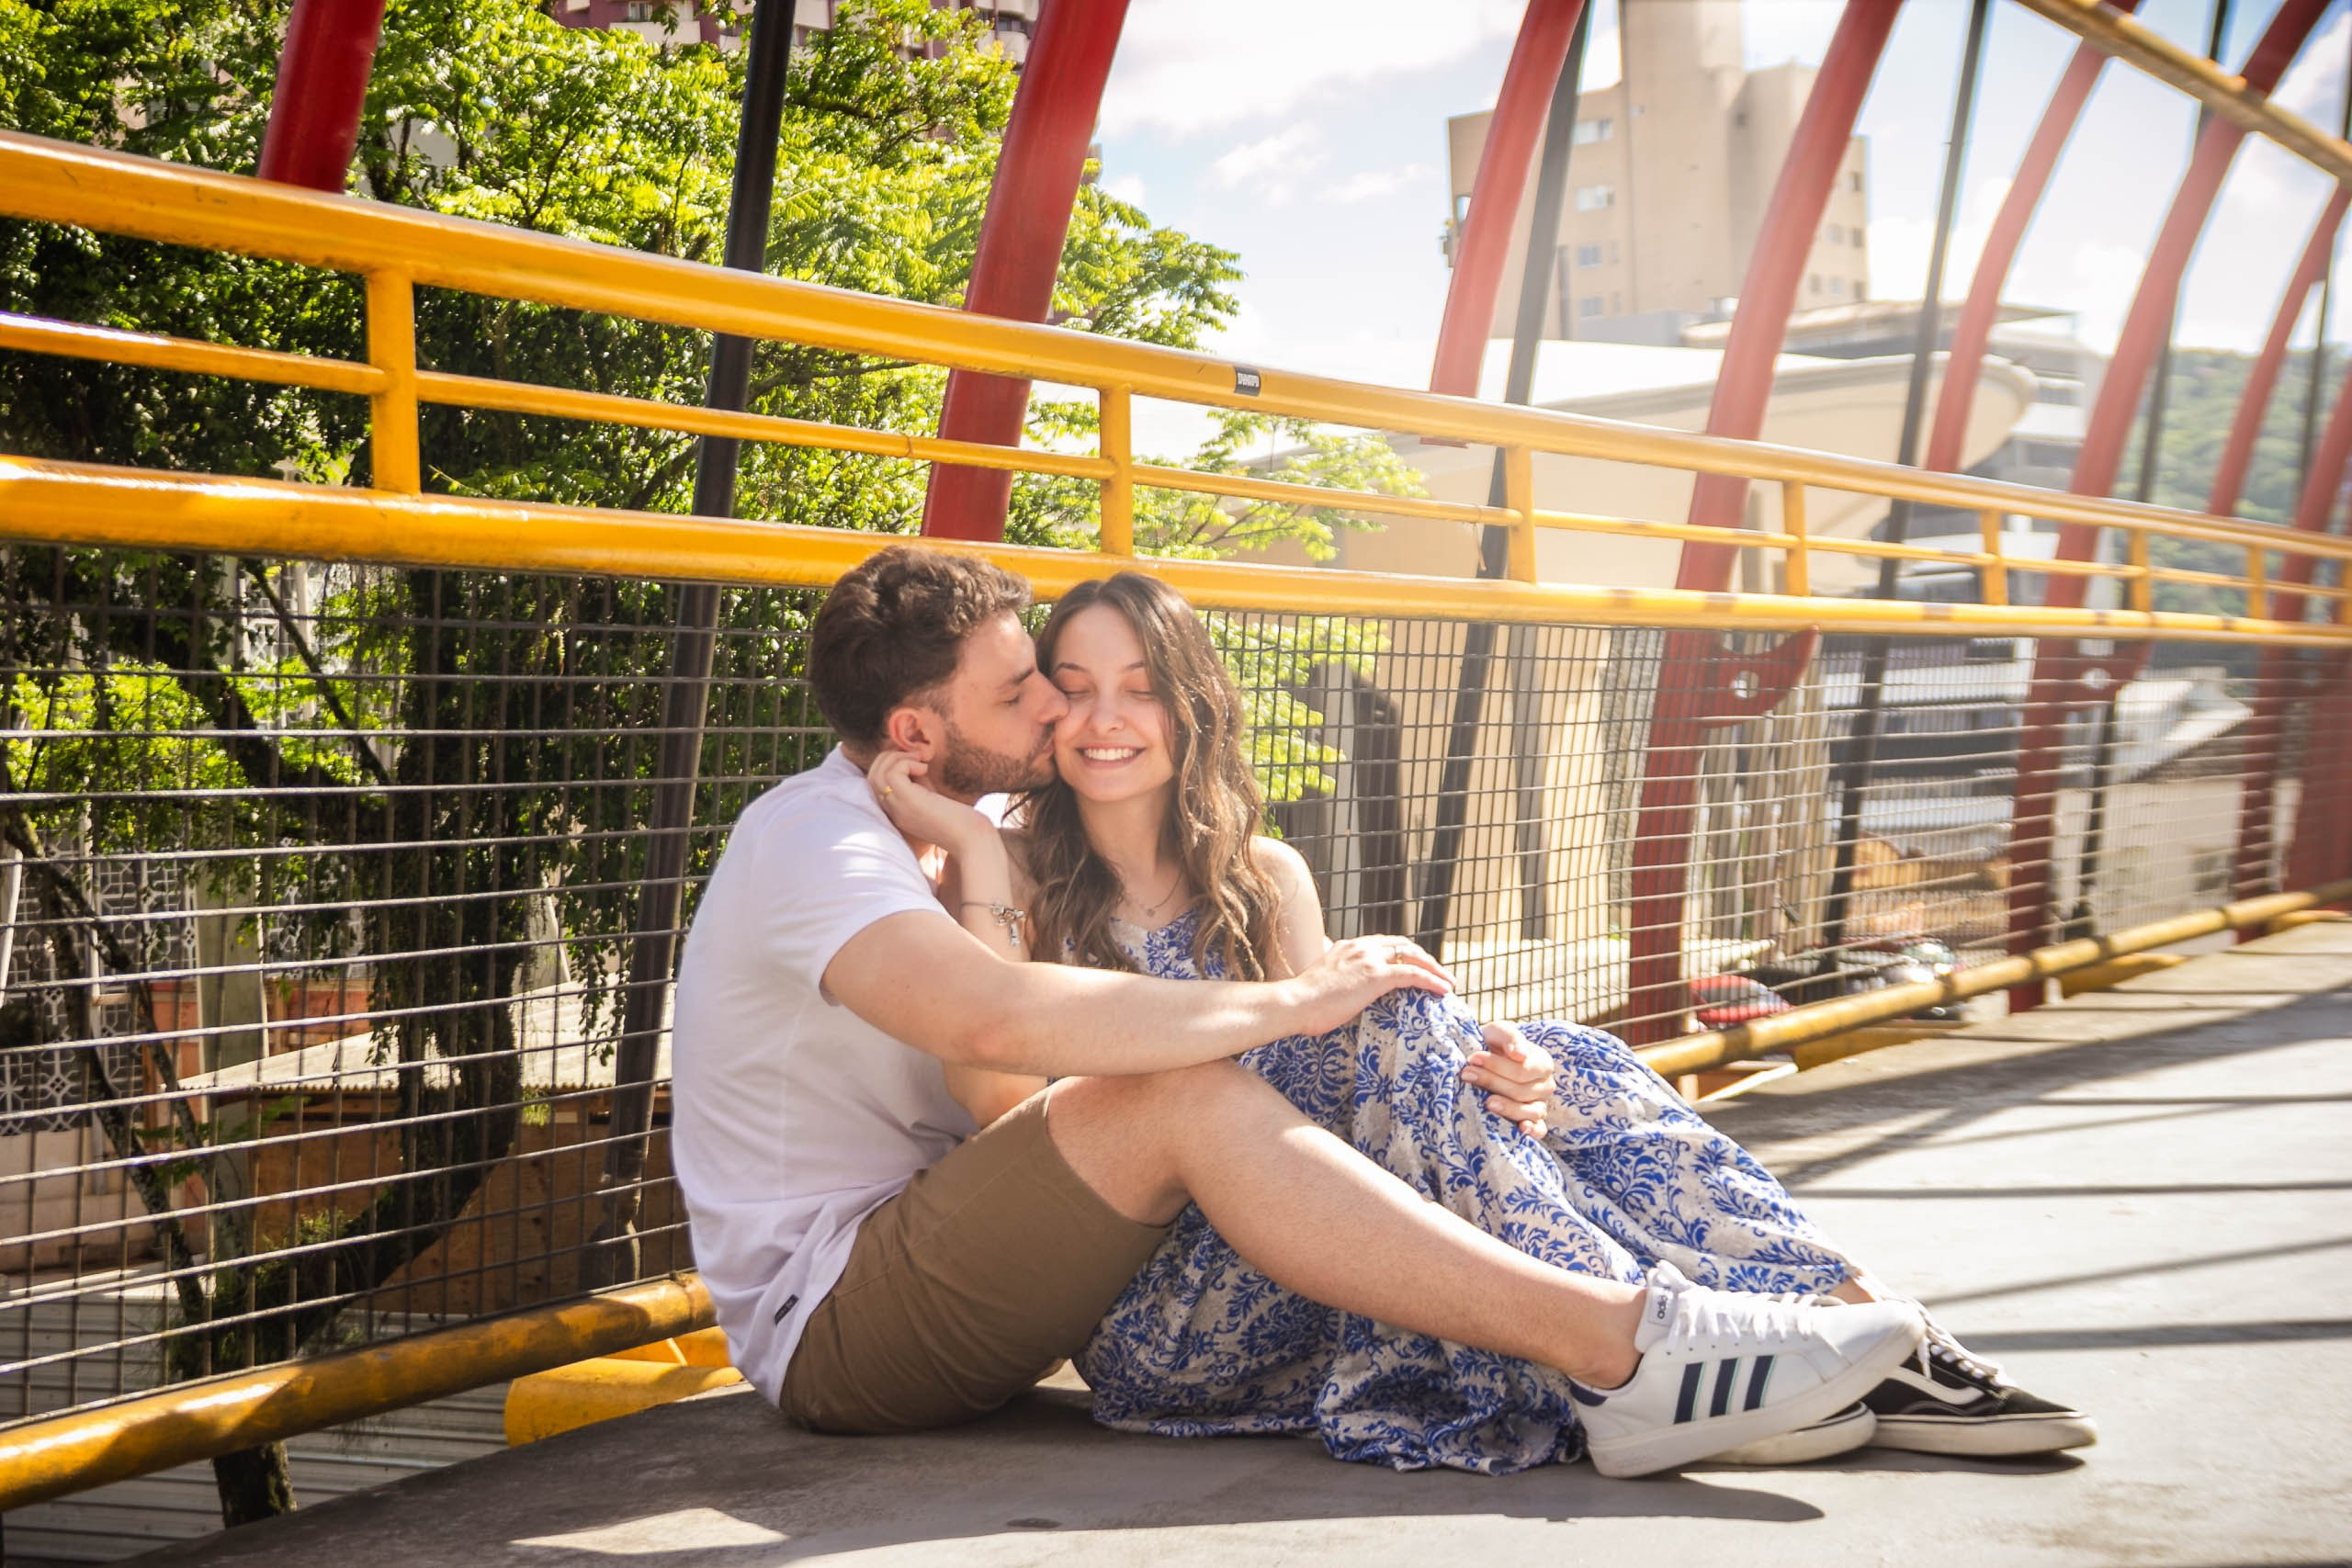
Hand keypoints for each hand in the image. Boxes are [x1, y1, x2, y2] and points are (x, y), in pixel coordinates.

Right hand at [866, 750, 994, 854]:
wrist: (972, 839)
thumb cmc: (960, 819)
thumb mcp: (931, 796)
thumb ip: (918, 781)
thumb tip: (913, 759)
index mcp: (897, 811)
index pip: (875, 783)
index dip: (890, 764)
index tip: (914, 759)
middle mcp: (893, 811)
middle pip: (872, 775)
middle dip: (891, 757)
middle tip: (917, 756)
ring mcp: (898, 807)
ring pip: (877, 772)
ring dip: (899, 757)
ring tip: (922, 761)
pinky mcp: (908, 801)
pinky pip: (893, 773)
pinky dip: (907, 762)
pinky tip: (925, 768)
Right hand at [1283, 935, 1454, 1037]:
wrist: (1293, 1004)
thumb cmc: (1301, 1003)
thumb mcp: (1318, 983)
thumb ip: (1331, 978)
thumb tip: (1331, 988)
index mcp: (1346, 947)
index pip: (1383, 943)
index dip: (1402, 953)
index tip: (1415, 965)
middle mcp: (1360, 947)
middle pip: (1402, 944)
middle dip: (1424, 958)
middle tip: (1437, 973)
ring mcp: (1368, 959)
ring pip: (1412, 955)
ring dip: (1434, 968)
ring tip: (1447, 982)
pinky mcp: (1376, 976)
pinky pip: (1413, 974)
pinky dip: (1431, 979)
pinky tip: (1443, 989)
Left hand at [1461, 1020, 1557, 1139]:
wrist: (1484, 1060)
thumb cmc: (1493, 1044)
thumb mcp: (1498, 1031)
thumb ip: (1510, 1036)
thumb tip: (1520, 1055)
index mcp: (1542, 1063)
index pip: (1522, 1069)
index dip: (1497, 1065)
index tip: (1473, 1058)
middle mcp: (1545, 1085)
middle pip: (1521, 1090)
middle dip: (1492, 1082)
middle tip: (1467, 1074)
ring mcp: (1541, 1105)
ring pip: (1530, 1111)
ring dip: (1508, 1108)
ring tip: (1486, 1102)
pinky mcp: (1534, 1122)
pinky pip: (1540, 1130)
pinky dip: (1533, 1130)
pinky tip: (1520, 1129)